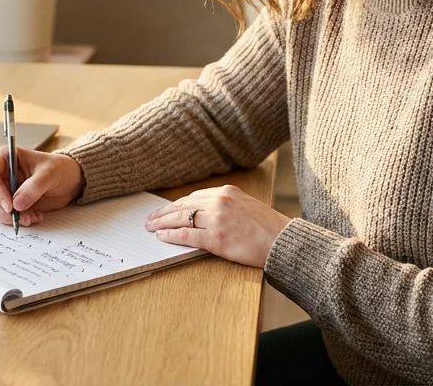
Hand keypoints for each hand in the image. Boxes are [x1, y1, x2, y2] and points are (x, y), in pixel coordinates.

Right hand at [0, 147, 83, 226]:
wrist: (70, 181)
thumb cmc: (60, 169)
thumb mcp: (49, 174)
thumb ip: (33, 187)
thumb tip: (17, 204)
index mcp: (5, 158)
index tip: (9, 205)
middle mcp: (0, 174)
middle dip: (2, 210)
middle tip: (19, 216)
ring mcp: (4, 190)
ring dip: (10, 217)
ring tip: (31, 217)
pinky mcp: (10, 204)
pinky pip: (3, 216)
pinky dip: (16, 220)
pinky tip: (34, 216)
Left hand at [144, 185, 291, 267]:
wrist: (283, 241)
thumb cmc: (267, 227)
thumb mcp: (245, 206)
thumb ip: (224, 206)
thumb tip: (201, 214)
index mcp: (226, 192)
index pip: (192, 197)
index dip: (175, 205)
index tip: (165, 209)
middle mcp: (219, 202)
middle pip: (183, 205)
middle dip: (164, 213)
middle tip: (150, 219)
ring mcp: (217, 220)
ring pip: (181, 219)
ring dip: (162, 223)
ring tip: (151, 228)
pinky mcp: (217, 238)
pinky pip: (186, 236)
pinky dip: (171, 236)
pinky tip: (162, 237)